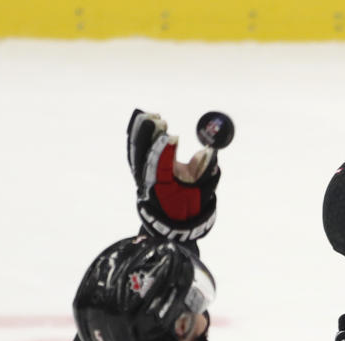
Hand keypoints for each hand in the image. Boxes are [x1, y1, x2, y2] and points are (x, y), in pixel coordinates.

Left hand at [127, 109, 219, 241]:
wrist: (172, 221)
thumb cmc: (190, 207)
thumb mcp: (202, 194)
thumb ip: (207, 173)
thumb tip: (211, 151)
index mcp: (162, 189)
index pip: (160, 167)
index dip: (165, 152)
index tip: (174, 137)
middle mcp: (148, 181)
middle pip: (142, 155)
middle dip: (150, 136)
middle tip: (160, 121)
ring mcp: (141, 174)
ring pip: (136, 149)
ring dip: (143, 130)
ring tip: (155, 116)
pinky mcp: (139, 168)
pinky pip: (134, 148)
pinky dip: (138, 132)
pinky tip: (146, 118)